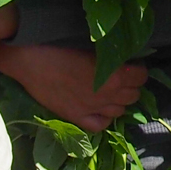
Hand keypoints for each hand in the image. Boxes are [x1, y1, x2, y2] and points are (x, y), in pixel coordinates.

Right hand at [0, 44, 147, 132]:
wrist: (29, 58)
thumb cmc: (60, 44)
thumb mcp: (93, 45)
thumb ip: (112, 55)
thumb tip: (125, 57)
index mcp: (115, 74)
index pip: (141, 76)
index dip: (138, 69)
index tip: (131, 64)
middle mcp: (108, 94)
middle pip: (133, 95)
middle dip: (131, 85)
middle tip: (121, 77)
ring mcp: (92, 108)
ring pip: (120, 111)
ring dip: (119, 101)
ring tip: (111, 92)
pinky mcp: (76, 116)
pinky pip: (100, 125)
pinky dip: (104, 118)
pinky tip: (99, 108)